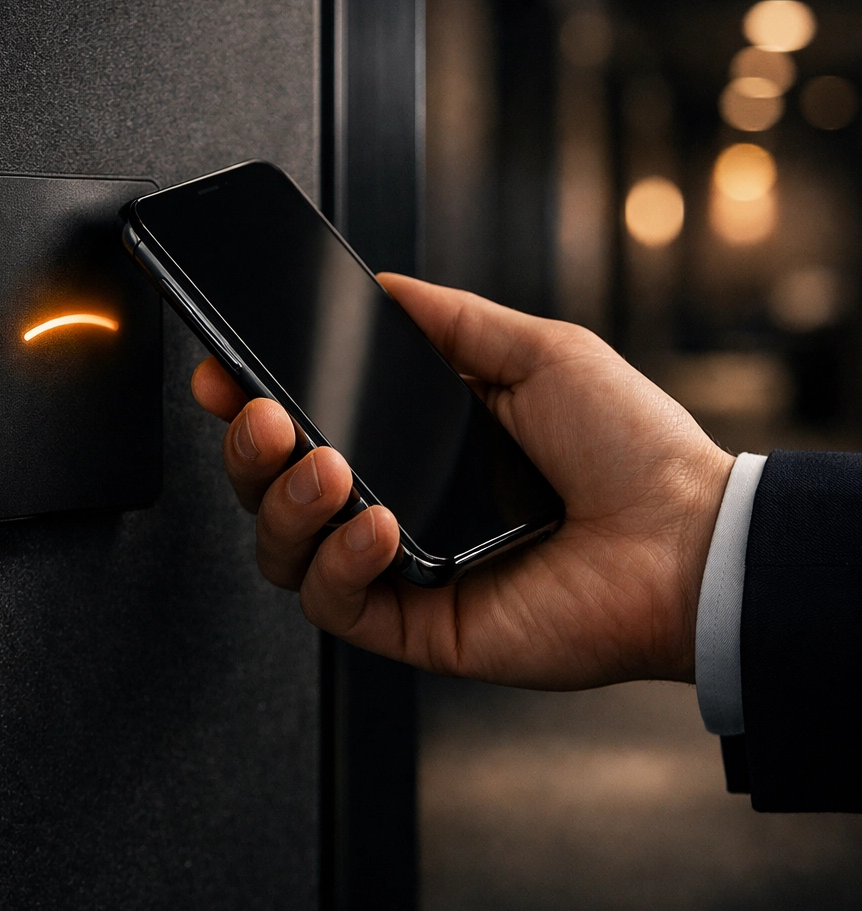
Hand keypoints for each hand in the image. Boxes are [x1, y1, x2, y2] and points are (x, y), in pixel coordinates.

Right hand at [191, 273, 733, 689]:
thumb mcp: (536, 352)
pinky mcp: (415, 624)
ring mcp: (399, 568)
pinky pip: (337, 601)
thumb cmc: (628, 446)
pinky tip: (379, 524)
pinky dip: (341, 559)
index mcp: (416, 445)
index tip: (224, 370)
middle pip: (277, 488)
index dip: (253, 401)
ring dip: (285, 501)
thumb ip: (451, 320)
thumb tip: (382, 286)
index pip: (308, 425)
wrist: (685, 535)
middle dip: (247, 448)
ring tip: (328, 465)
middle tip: (257, 411)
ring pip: (286, 548)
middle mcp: (395, 505)